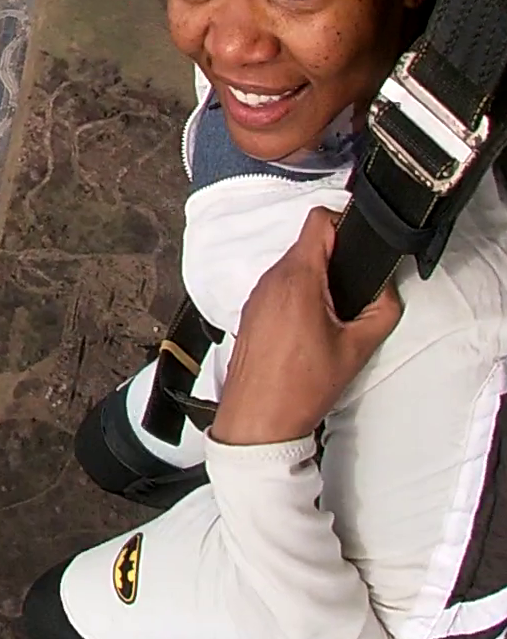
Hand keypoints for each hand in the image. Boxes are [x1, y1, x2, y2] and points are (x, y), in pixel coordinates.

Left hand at [210, 206, 401, 446]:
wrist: (259, 417)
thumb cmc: (302, 385)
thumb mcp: (358, 348)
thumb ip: (382, 310)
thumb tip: (386, 289)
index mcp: (297, 278)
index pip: (318, 221)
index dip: (345, 222)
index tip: (363, 240)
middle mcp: (271, 278)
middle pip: (308, 244)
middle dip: (338, 258)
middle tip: (360, 284)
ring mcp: (257, 293)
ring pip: (294, 266)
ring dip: (319, 277)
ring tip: (340, 308)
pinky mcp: (252, 309)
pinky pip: (280, 286)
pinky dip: (301, 293)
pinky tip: (316, 321)